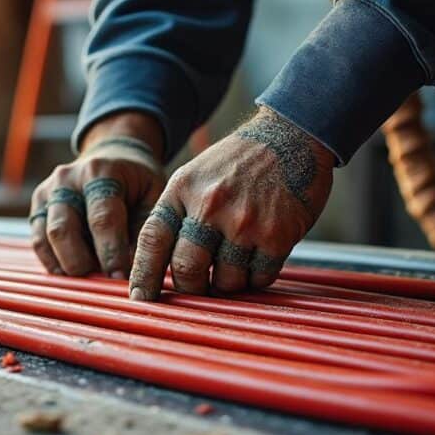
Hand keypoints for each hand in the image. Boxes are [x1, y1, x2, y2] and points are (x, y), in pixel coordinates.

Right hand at [29, 111, 166, 277]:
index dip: (111, 252)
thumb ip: (143, 229)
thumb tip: (134, 268)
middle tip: (102, 281)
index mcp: (100, 172)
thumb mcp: (152, 195)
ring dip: (67, 265)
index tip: (120, 278)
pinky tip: (74, 270)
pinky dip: (54, 262)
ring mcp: (48, 192)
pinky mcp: (38, 206)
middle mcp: (67, 179)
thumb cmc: (137, 181)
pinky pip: (38, 242)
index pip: (102, 219)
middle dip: (82, 263)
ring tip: (90, 275)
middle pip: (64, 230)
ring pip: (46, 238)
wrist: (112, 155)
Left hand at [129, 106, 333, 299]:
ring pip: (226, 281)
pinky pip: (260, 278)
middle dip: (190, 287)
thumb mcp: (197, 174)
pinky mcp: (276, 235)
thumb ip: (179, 213)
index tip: (140, 298)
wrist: (293, 135)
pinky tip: (260, 257)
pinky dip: (258, 277)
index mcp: (183, 189)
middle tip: (199, 286)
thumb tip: (160, 264)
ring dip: (229, 283)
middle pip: (186, 270)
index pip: (152, 241)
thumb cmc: (241, 161)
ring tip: (237, 262)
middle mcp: (209, 205)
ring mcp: (244, 221)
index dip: (143, 275)